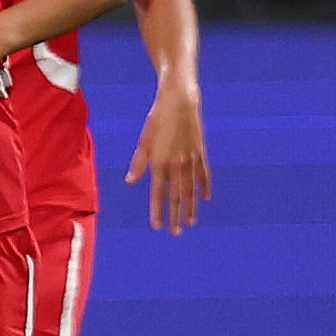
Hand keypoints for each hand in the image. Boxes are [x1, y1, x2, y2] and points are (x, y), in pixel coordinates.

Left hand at [126, 83, 211, 232]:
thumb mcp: (144, 140)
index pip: (158, 193)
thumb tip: (131, 181)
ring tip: (190, 222)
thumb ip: (139, 162)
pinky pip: (204, 174)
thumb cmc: (157, 120)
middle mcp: (176, 165)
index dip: (157, 211)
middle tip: (175, 233)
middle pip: (176, 196)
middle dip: (175, 216)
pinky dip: (204, 187)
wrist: (180, 102)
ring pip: (191, 189)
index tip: (157, 226)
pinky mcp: (201, 152)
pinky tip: (205, 199)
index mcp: (160, 163)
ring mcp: (191, 160)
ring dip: (190, 207)